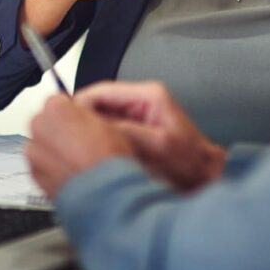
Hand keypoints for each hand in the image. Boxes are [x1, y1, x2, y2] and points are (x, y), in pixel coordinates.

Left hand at [26, 95, 132, 197]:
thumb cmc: (107, 160)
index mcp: (56, 109)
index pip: (57, 100)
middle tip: (79, 142)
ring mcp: (34, 152)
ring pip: (42, 143)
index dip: (71, 111)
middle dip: (59, 129)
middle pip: (46, 121)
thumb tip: (79, 112)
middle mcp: (39, 127)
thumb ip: (84, 112)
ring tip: (76, 160)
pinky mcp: (33, 174)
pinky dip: (51, 166)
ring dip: (54, 148)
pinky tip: (70, 172)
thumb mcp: (106, 123)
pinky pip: (40, 163)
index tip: (79, 120)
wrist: (102, 196)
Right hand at [76, 81, 225, 191]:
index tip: (65, 117)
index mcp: (149, 96)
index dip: (80, 103)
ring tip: (76, 145)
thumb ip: (127, 133)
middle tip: (66, 134)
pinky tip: (91, 152)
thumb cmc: (191, 164)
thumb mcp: (158, 146)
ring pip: (101, 117)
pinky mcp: (135, 130)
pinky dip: (97, 139)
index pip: (103, 91)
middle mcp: (142, 101)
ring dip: (89, 130)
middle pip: (99, 103)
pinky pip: (108, 130)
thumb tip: (96, 126)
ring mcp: (138, 115)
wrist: (205, 179)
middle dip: (82, 118)